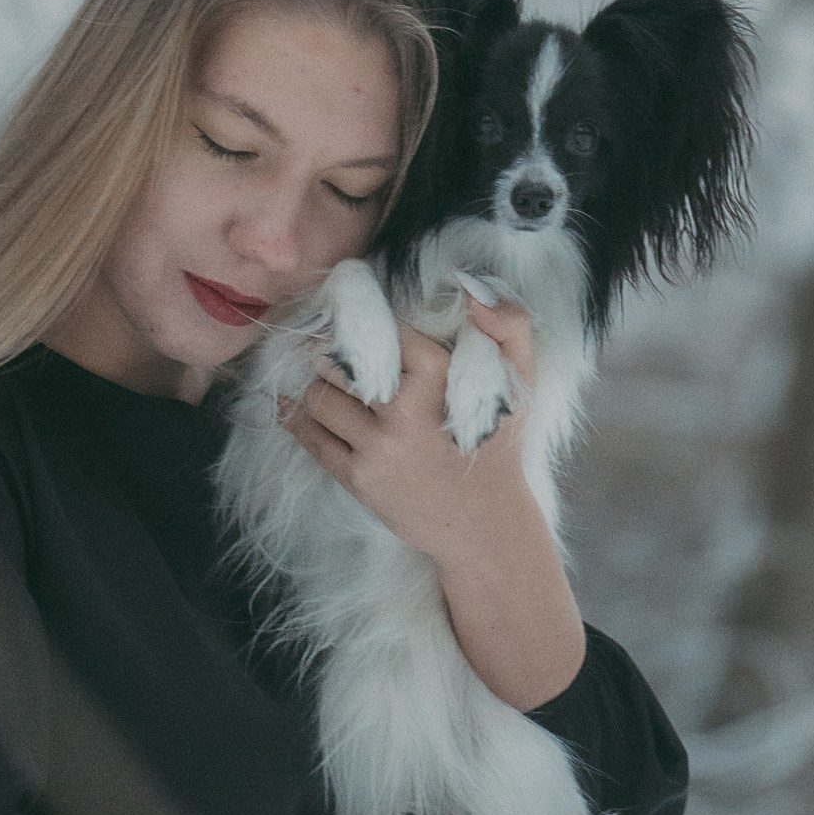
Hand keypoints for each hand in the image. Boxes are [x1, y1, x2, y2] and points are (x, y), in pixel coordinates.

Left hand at [279, 292, 539, 570]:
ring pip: (318, 398)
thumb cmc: (500, 444)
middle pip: (338, 362)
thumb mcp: (522, 378)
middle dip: (332, 356)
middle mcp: (403, 409)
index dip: (368, 327)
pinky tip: (291, 407)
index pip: (382, 330)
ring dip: (318, 387)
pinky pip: (311, 438)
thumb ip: (511, 323)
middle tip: (333, 353)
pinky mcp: (358, 479)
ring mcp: (377, 447)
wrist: (486, 525)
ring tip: (328, 385)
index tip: (360, 327)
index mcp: (438, 375)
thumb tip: (472, 289)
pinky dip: (295, 418)